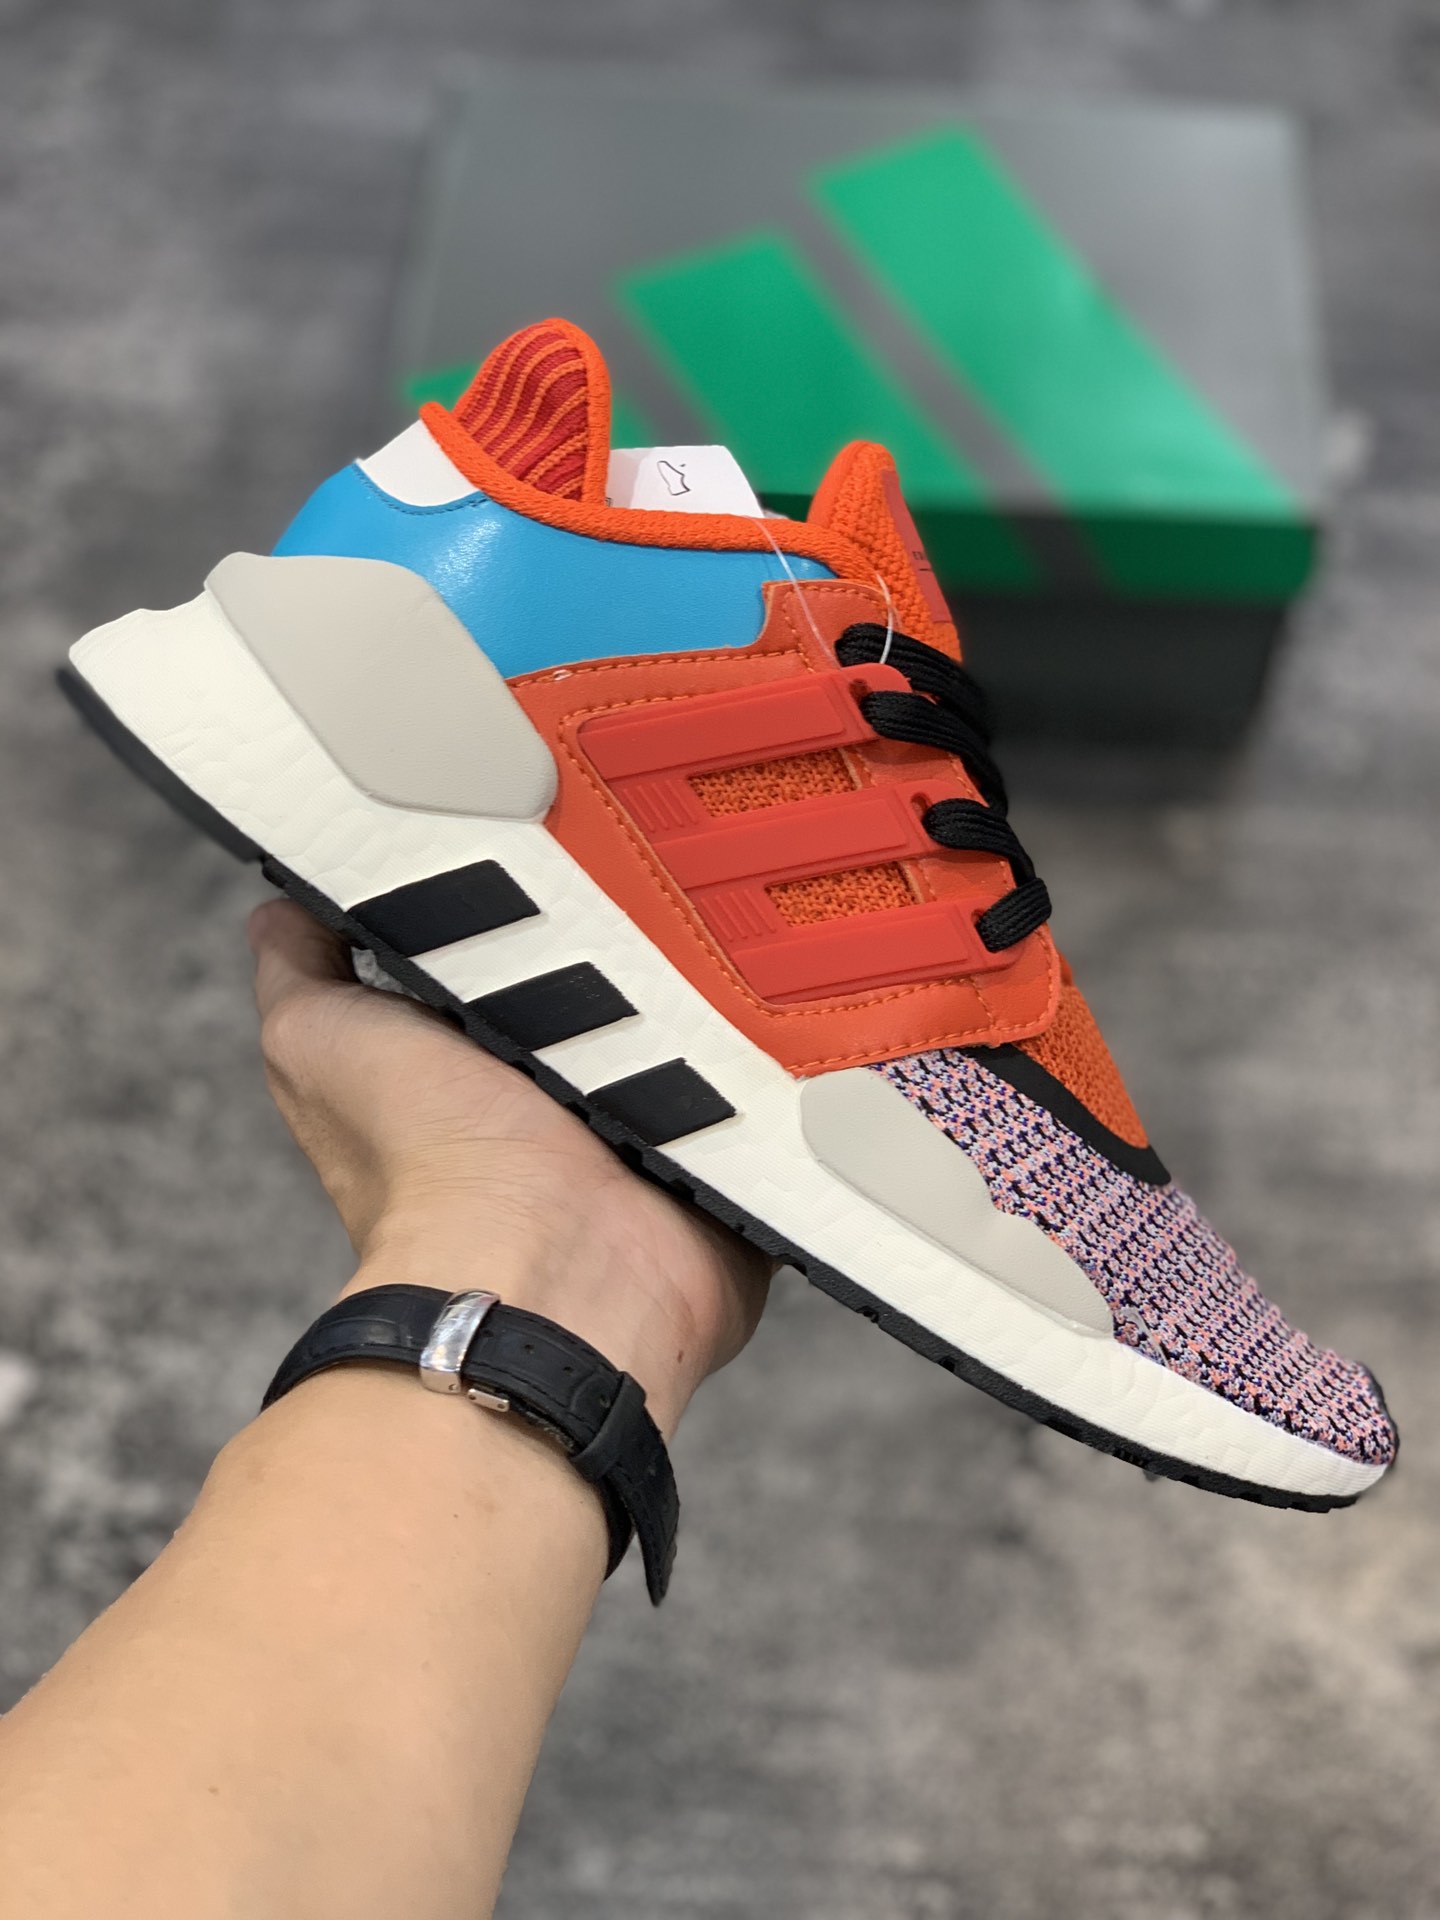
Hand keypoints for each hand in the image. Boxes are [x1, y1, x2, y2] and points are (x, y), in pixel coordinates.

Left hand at [248, 900, 770, 1434]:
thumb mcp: (314, 1040)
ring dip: (704, 981)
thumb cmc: (426, 1166)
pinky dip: (771, 1053)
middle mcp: (567, 1097)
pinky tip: (769, 1000)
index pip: (517, 950)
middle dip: (628, 928)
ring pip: (700, 1018)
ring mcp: (655, 1130)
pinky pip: (769, 1085)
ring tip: (705, 930)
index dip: (527, 895)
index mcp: (481, 1061)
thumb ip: (300, 972)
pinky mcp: (729, 1161)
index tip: (547, 832)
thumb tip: (284, 904)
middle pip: (616, 974)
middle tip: (638, 872)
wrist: (547, 1269)